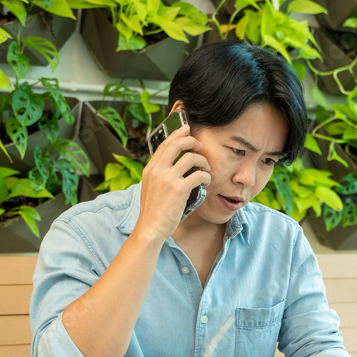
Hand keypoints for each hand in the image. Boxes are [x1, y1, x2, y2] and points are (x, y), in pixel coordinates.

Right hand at [135, 123, 210, 239]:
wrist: (150, 228)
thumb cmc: (154, 211)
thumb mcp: (151, 187)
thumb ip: (160, 174)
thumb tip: (175, 162)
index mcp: (150, 169)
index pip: (165, 144)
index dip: (177, 134)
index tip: (187, 128)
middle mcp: (157, 170)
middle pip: (177, 144)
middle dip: (192, 141)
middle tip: (200, 147)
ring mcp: (167, 179)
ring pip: (192, 158)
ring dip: (203, 162)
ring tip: (206, 169)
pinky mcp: (178, 189)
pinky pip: (199, 175)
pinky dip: (206, 177)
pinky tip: (207, 182)